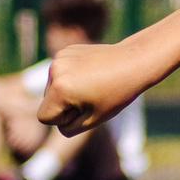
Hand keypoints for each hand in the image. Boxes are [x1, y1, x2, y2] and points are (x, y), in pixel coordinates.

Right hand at [36, 41, 156, 135]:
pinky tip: (91, 73)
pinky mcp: (65, 51)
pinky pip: (60, 73)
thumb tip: (57, 122)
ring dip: (68, 91)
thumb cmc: (117, 94)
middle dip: (66, 105)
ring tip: (93, 85)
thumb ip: (69, 127)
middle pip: (48, 101)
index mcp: (60, 89)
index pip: (44, 117)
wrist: (134, 62)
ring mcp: (59, 58)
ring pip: (53, 87)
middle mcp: (55, 71)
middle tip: (93, 97)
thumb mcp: (93, 119)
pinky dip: (72, 77)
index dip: (64, 120)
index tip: (84, 110)